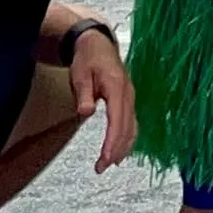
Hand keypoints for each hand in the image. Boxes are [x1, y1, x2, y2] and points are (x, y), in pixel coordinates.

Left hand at [69, 22, 135, 172]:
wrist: (97, 44)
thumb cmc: (88, 59)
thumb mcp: (79, 74)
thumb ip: (83, 94)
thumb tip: (86, 113)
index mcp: (117, 86)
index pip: (118, 119)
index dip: (113, 141)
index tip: (106, 158)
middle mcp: (128, 94)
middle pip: (127, 127)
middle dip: (117, 149)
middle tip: (101, 167)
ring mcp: (130, 97)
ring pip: (132, 127)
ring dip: (122, 147)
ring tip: (107, 164)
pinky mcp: (127, 101)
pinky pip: (131, 123)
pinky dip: (126, 139)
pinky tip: (119, 152)